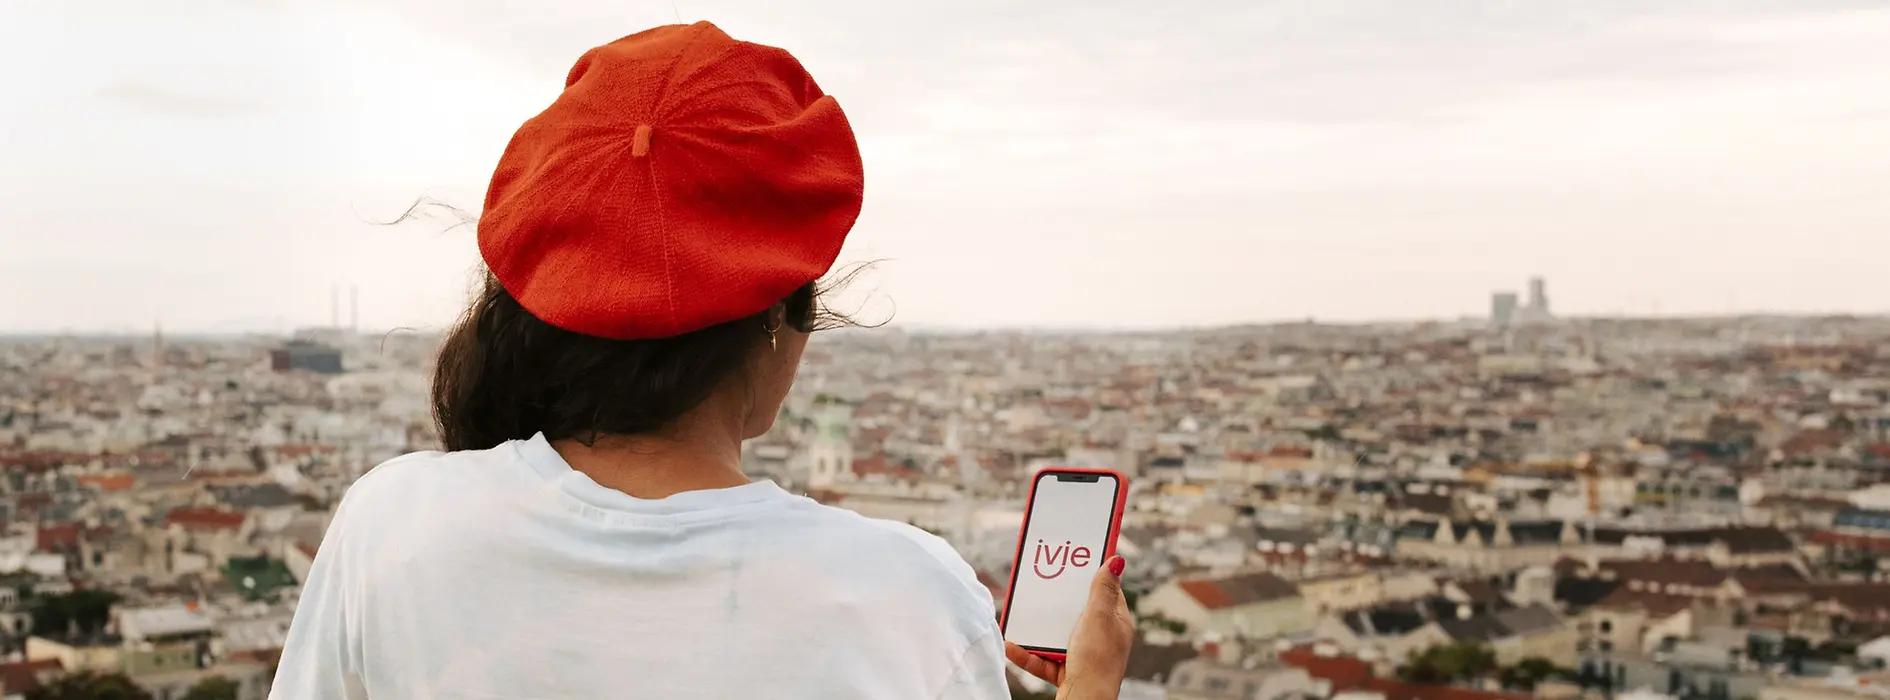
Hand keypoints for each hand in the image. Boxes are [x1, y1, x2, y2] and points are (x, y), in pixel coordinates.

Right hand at [1006, 555, 1133, 699]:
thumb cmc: (1096, 660)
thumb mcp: (1099, 617)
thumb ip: (1103, 589)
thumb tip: (1117, 560)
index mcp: (1116, 623)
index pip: (1106, 592)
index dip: (1091, 575)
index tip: (1075, 560)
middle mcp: (1102, 639)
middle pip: (1078, 612)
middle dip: (1057, 603)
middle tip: (1042, 584)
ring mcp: (1084, 657)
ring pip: (1057, 636)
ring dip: (1037, 630)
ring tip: (1021, 617)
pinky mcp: (1066, 673)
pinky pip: (1043, 659)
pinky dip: (1028, 653)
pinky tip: (1012, 645)